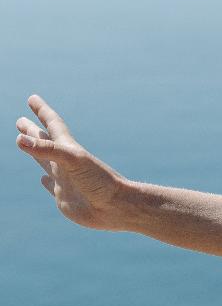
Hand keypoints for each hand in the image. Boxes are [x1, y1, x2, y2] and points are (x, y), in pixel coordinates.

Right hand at [15, 95, 130, 230]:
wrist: (117, 208)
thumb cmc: (100, 182)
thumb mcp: (73, 161)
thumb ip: (48, 150)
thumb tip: (19, 139)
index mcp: (69, 149)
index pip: (52, 125)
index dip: (42, 111)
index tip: (32, 98)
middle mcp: (65, 163)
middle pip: (45, 142)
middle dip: (32, 131)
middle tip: (20, 120)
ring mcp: (65, 180)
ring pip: (45, 161)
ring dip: (35, 151)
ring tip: (24, 144)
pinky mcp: (64, 198)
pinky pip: (51, 187)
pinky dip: (46, 182)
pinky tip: (43, 179)